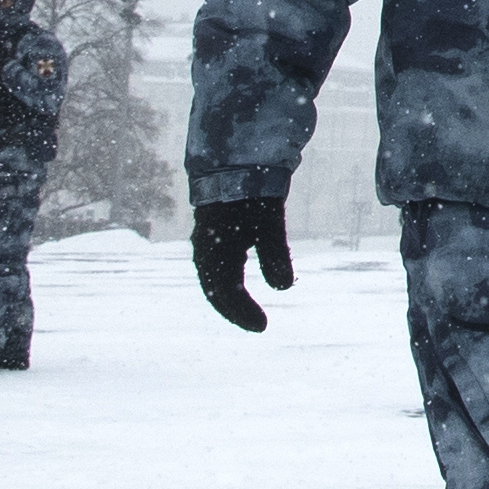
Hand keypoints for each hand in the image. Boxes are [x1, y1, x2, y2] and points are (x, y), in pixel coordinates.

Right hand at [192, 195, 294, 331]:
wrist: (237, 161)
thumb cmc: (252, 192)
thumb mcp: (269, 223)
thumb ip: (275, 254)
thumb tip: (284, 288)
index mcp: (214, 251)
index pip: (224, 293)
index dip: (242, 312)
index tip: (262, 327)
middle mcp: (204, 250)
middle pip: (215, 290)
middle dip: (235, 310)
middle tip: (258, 325)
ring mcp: (206, 243)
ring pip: (213, 280)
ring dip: (230, 298)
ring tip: (249, 314)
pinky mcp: (212, 236)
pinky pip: (215, 269)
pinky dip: (228, 284)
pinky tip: (240, 288)